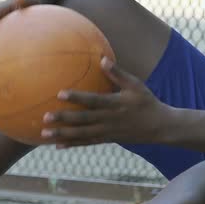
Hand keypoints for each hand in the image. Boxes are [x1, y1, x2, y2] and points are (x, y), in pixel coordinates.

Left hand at [42, 57, 169, 147]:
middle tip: (45, 117)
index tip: (60, 94)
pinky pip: (87, 142)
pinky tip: (57, 145)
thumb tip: (102, 59)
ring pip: (82, 134)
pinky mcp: (107, 139)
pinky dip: (73, 144)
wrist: (160, 127)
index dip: (77, 98)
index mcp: (115, 104)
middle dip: (64, 119)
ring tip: (44, 134)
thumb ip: (118, 73)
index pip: (93, 101)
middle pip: (83, 120)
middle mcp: (109, 120)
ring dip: (63, 134)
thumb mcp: (136, 85)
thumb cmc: (147, 102)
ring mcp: (107, 132)